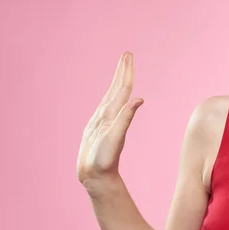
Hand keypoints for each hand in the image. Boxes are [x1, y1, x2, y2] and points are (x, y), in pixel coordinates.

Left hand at [76, 51, 143, 189]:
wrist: (90, 173)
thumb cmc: (102, 158)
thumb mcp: (115, 138)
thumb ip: (126, 117)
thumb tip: (138, 99)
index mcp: (108, 113)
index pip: (120, 88)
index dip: (126, 72)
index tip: (128, 56)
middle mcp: (103, 113)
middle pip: (116, 88)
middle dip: (122, 71)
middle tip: (127, 55)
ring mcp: (100, 120)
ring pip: (112, 95)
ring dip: (118, 81)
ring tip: (123, 71)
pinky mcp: (100, 127)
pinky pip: (109, 106)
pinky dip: (115, 97)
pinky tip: (116, 97)